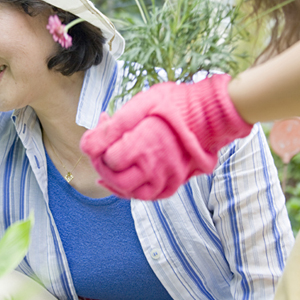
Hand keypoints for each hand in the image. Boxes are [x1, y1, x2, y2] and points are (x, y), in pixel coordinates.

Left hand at [81, 74, 251, 199]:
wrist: (212, 114)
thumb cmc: (178, 103)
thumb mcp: (143, 103)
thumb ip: (114, 125)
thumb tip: (87, 144)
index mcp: (144, 146)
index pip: (108, 159)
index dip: (99, 145)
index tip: (102, 128)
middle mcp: (155, 168)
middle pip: (115, 179)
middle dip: (102, 164)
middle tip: (101, 147)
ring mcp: (166, 178)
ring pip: (130, 192)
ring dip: (114, 179)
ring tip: (109, 163)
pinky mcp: (175, 183)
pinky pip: (148, 196)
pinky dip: (131, 190)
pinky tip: (123, 178)